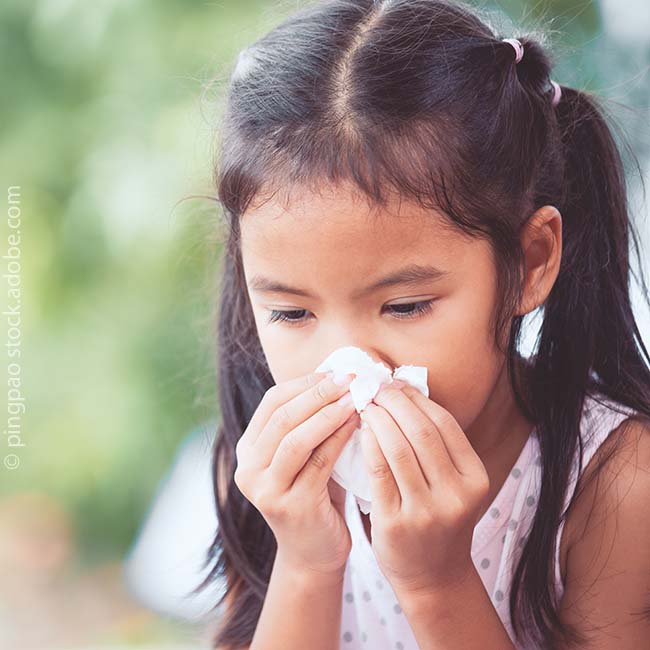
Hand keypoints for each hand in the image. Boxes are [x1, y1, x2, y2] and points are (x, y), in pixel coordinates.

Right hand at [233, 371, 359, 578]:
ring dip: (328, 413)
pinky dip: (339, 439)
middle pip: (282, 417)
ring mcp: (266, 489)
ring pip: (296, 439)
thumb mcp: (304, 455)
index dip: (305, 383)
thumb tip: (337, 376)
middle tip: (349, 378)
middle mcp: (248, 468)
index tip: (336, 371)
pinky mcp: (290, 506)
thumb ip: (310, 422)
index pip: (272, 402)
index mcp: (248, 449)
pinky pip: (318, 463)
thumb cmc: (315, 493)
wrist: (314, 553)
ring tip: (354, 397)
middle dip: (318, 393)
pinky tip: (357, 424)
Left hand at [359, 381, 489, 597]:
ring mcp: (427, 511)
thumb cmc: (438, 519)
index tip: (395, 383)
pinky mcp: (396, 523)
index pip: (444, 423)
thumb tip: (405, 392)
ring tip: (364, 403)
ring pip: (398, 448)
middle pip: (421, 431)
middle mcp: (456, 494)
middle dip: (394, 402)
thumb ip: (438, 446)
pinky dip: (367, 443)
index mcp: (474, 478)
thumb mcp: (453, 484)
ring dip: (378, 418)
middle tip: (374, 386)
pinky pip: (378, 471)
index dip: (416, 398)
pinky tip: (359, 429)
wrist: (432, 576)